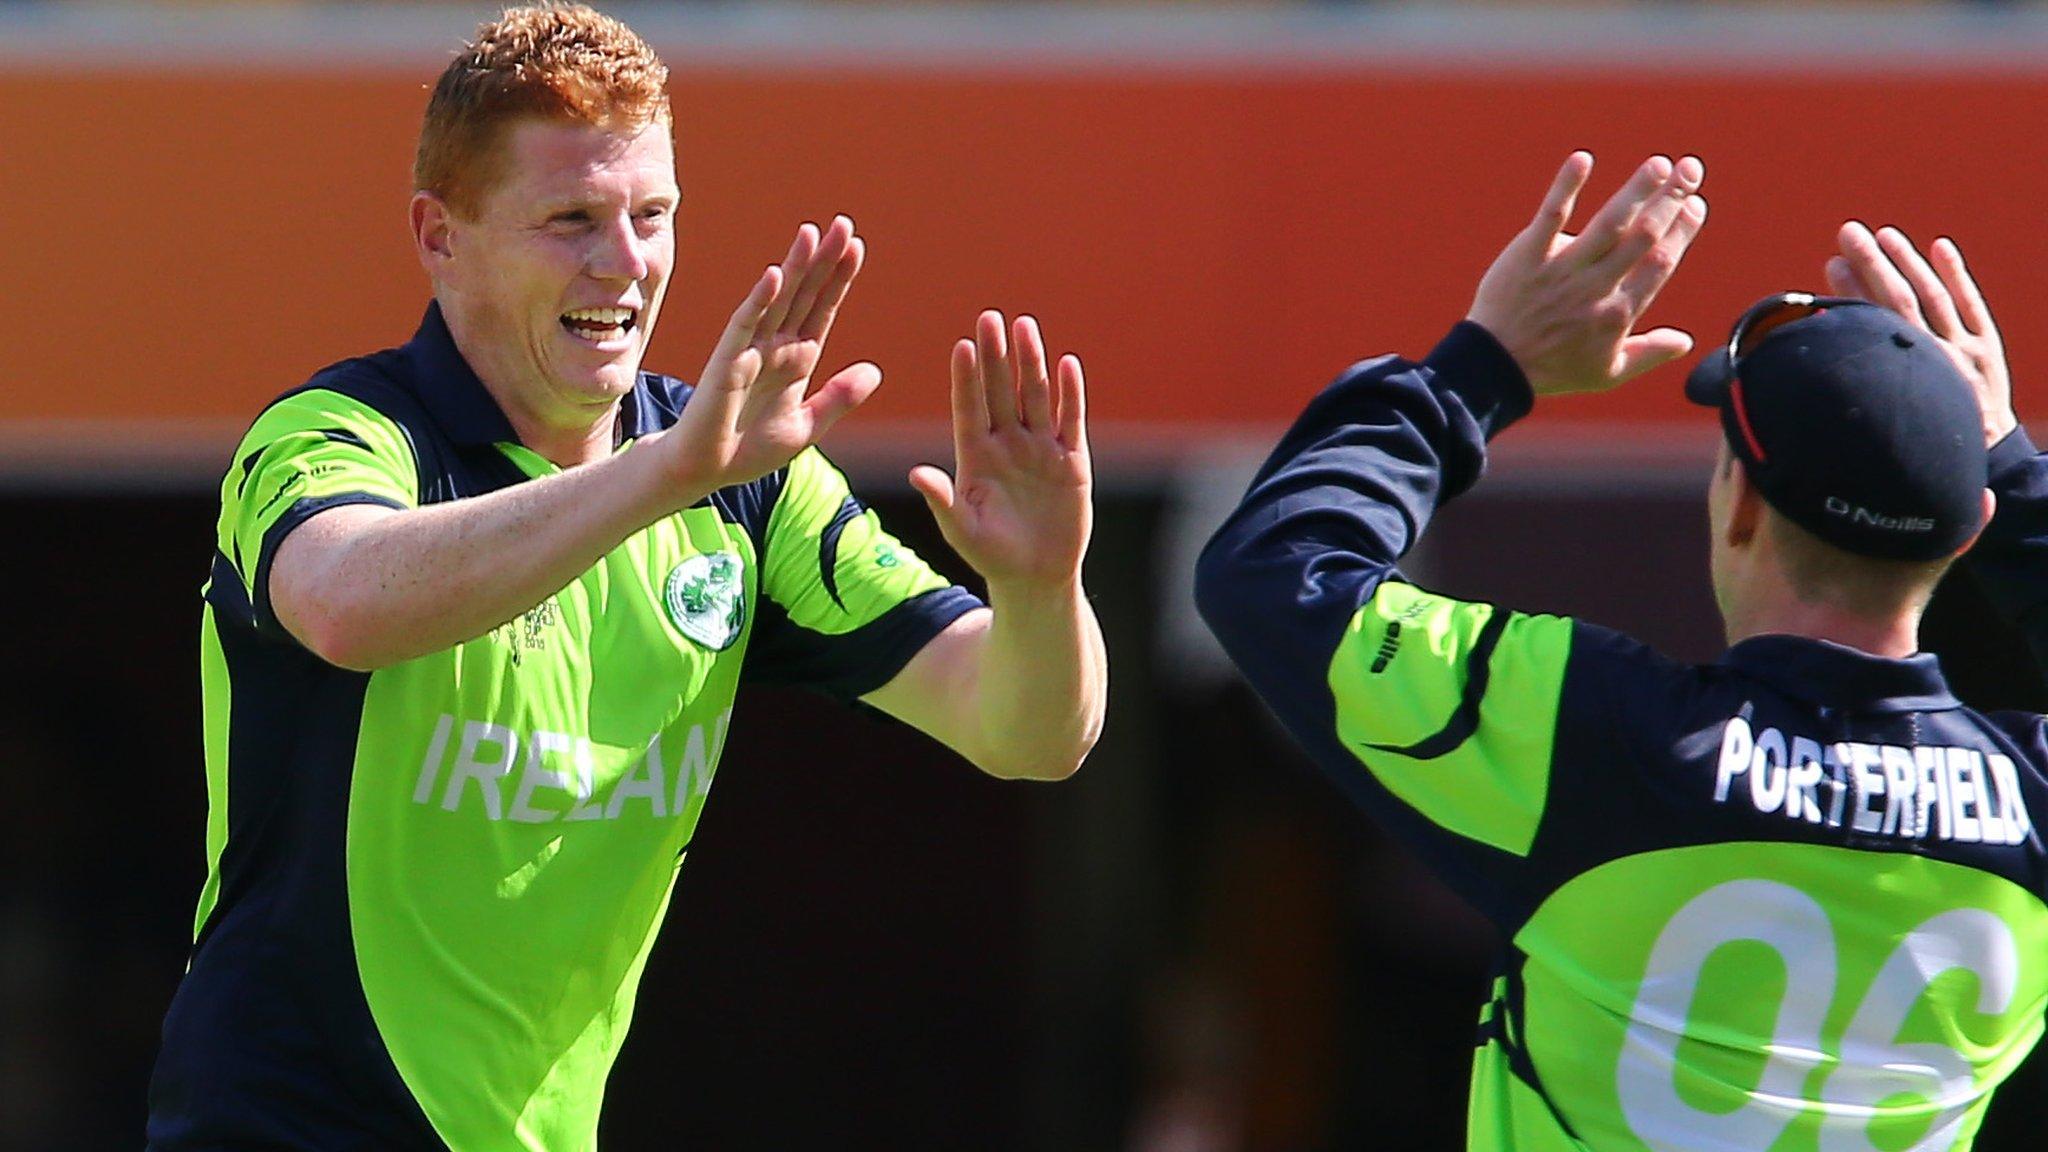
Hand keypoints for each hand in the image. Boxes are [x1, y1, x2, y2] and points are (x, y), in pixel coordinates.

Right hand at [653, 215, 879, 498]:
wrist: (707, 470)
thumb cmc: (751, 449)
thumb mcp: (807, 425)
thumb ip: (839, 397)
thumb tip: (874, 370)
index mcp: (798, 359)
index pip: (823, 309)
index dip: (839, 279)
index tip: (857, 247)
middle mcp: (776, 346)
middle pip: (805, 294)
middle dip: (824, 260)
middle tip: (843, 224)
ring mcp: (751, 349)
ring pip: (778, 299)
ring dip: (795, 266)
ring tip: (813, 233)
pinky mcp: (727, 361)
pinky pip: (745, 324)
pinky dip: (760, 300)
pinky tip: (776, 275)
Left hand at [909, 311, 1091, 591]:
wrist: (1035, 576)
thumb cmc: (992, 555)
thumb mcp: (962, 531)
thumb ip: (942, 501)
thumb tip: (916, 474)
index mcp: (975, 456)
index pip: (969, 408)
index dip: (966, 379)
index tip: (961, 346)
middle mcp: (1006, 444)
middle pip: (1001, 391)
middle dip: (996, 356)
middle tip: (990, 318)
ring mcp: (1039, 449)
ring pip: (1035, 396)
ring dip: (1031, 362)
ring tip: (1025, 326)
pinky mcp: (1070, 460)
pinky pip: (1069, 420)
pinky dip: (1070, 393)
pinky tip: (1067, 364)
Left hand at [1466, 152, 1708, 395]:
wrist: (1494, 367)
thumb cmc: (1553, 370)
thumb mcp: (1607, 373)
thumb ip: (1650, 353)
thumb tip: (1685, 340)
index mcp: (1620, 312)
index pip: (1660, 262)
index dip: (1682, 230)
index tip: (1696, 204)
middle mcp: (1596, 287)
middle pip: (1642, 237)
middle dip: (1671, 201)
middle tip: (1690, 169)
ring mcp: (1562, 269)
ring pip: (1608, 223)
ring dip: (1636, 190)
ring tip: (1659, 164)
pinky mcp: (1528, 255)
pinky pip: (1551, 216)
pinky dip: (1566, 187)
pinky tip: (1582, 159)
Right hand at [1825, 222, 2015, 446]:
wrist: (1984, 462)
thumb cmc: (1922, 450)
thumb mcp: (1883, 431)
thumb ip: (1854, 397)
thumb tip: (1809, 366)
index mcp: (1906, 378)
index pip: (1875, 323)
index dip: (1851, 291)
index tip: (1829, 263)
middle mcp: (1939, 359)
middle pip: (1902, 300)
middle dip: (1873, 263)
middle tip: (1849, 232)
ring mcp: (1967, 352)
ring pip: (1935, 298)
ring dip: (1908, 262)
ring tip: (1883, 234)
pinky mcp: (1988, 350)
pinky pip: (1971, 306)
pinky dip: (1957, 275)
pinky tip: (1939, 247)